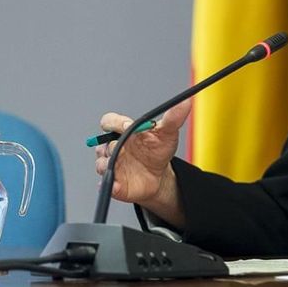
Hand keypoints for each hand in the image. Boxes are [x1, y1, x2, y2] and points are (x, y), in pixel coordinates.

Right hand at [95, 100, 189, 226]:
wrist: (160, 174)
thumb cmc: (158, 151)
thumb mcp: (168, 133)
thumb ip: (174, 117)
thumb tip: (185, 102)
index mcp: (123, 132)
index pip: (109, 121)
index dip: (115, 122)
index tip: (127, 125)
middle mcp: (113, 147)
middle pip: (104, 143)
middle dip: (113, 144)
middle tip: (125, 146)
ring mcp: (112, 165)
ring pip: (102, 163)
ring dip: (110, 164)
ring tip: (124, 163)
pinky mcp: (114, 183)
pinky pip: (107, 184)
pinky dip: (111, 184)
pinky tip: (117, 184)